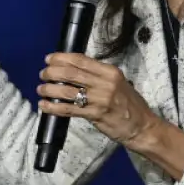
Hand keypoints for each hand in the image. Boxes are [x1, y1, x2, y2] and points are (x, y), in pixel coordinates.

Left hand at [37, 53, 159, 146]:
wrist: (143, 127)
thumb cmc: (129, 105)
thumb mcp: (117, 83)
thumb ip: (97, 76)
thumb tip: (73, 70)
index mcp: (109, 71)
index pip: (80, 60)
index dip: (61, 58)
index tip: (49, 59)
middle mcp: (105, 82)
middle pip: (70, 73)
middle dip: (52, 72)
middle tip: (43, 74)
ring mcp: (100, 99)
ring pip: (67, 90)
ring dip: (49, 89)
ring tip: (41, 89)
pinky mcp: (95, 114)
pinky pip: (69, 109)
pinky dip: (54, 106)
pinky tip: (45, 105)